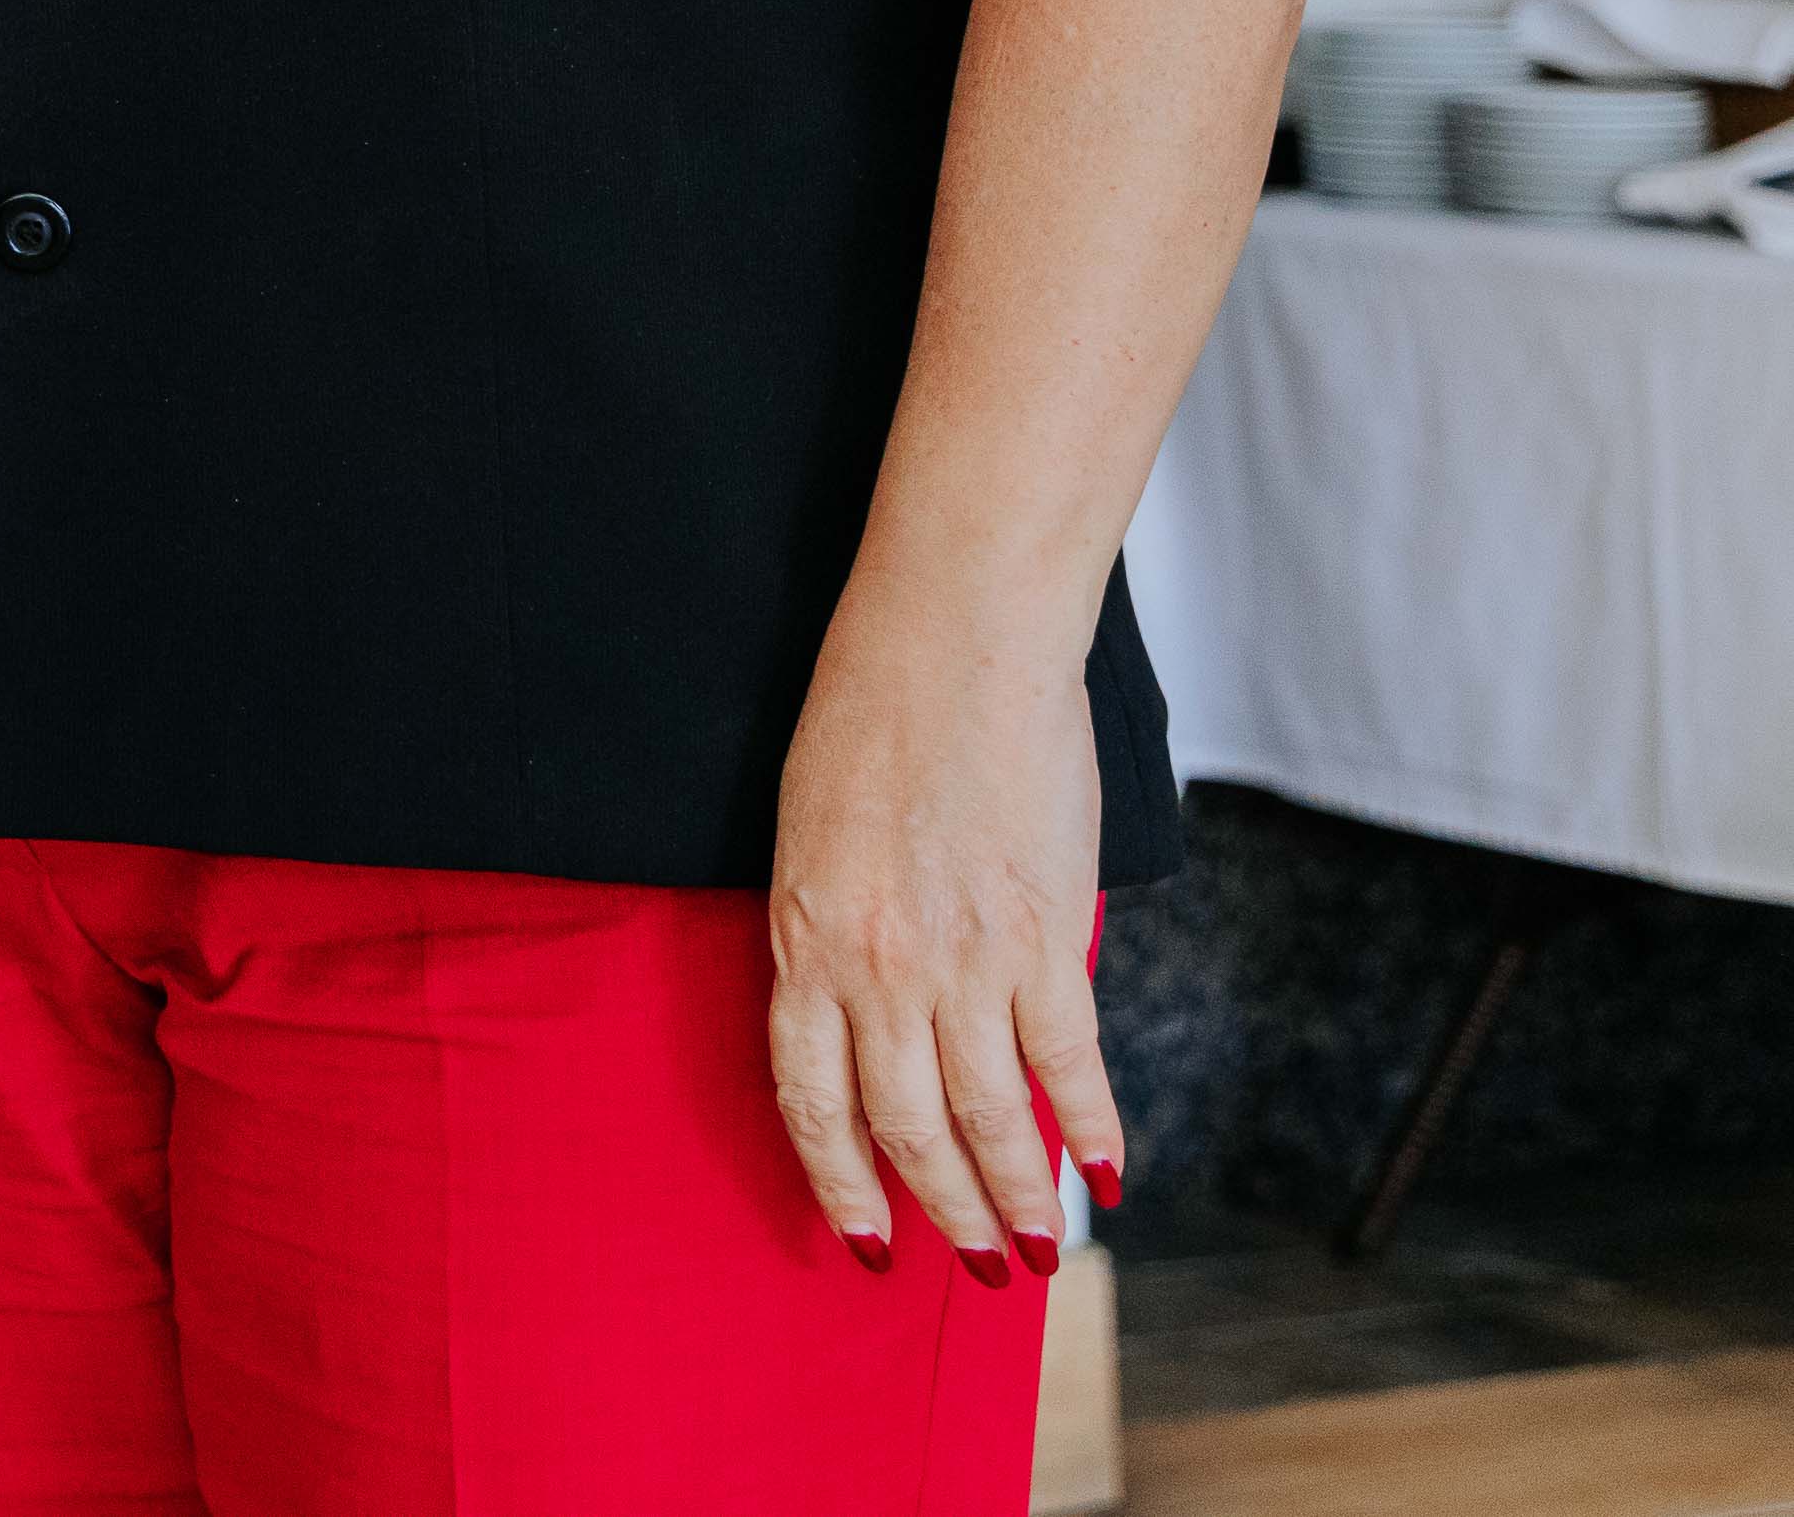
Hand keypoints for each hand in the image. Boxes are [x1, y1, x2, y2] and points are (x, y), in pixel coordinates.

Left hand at [765, 594, 1116, 1280]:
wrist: (951, 641)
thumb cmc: (870, 714)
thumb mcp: (811, 830)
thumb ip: (836, 925)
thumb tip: (873, 1005)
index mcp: (804, 938)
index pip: (808, 1098)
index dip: (837, 1181)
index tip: (861, 1239)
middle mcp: (876, 967)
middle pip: (905, 1127)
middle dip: (938, 1210)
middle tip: (973, 1266)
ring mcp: (963, 959)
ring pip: (989, 1116)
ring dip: (1015, 1195)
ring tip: (1035, 1250)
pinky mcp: (1044, 937)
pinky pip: (1068, 1061)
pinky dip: (1092, 1127)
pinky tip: (1104, 1173)